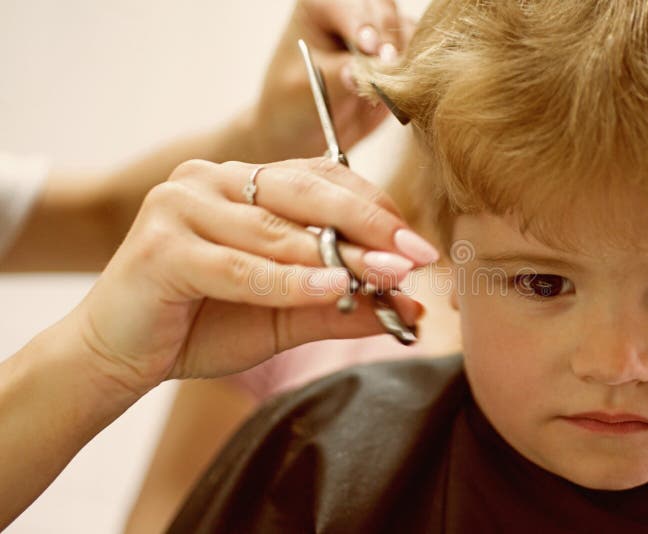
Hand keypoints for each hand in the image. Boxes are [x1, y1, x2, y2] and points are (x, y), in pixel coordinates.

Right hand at [72, 158, 435, 393]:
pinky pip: (240, 264)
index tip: (418, 244)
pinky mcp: (161, 245)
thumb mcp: (285, 314)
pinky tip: (332, 284)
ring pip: (275, 229)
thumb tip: (411, 308)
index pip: (322, 179)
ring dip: (337, 254)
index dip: (374, 209)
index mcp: (241, 183)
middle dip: (369, 224)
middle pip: (306, 192)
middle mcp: (211, 180)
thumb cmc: (201, 325)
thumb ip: (342, 306)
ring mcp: (182, 205)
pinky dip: (288, 280)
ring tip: (387, 274)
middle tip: (416, 252)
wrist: (117, 355)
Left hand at [246, 0, 414, 161]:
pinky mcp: (398, 57)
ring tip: (393, 82)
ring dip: (404, 55)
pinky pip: (418, 56)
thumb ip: (337, 74)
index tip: (368, 47)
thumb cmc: (292, 103)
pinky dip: (414, 71)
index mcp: (321, 5)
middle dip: (387, 36)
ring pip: (406, 29)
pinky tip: (402, 90)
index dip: (362, 23)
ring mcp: (380, 33)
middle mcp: (354, 11)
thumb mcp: (305, 88)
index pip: (348, 4)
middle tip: (387, 65)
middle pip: (383, 8)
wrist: (303, 131)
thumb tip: (367, 70)